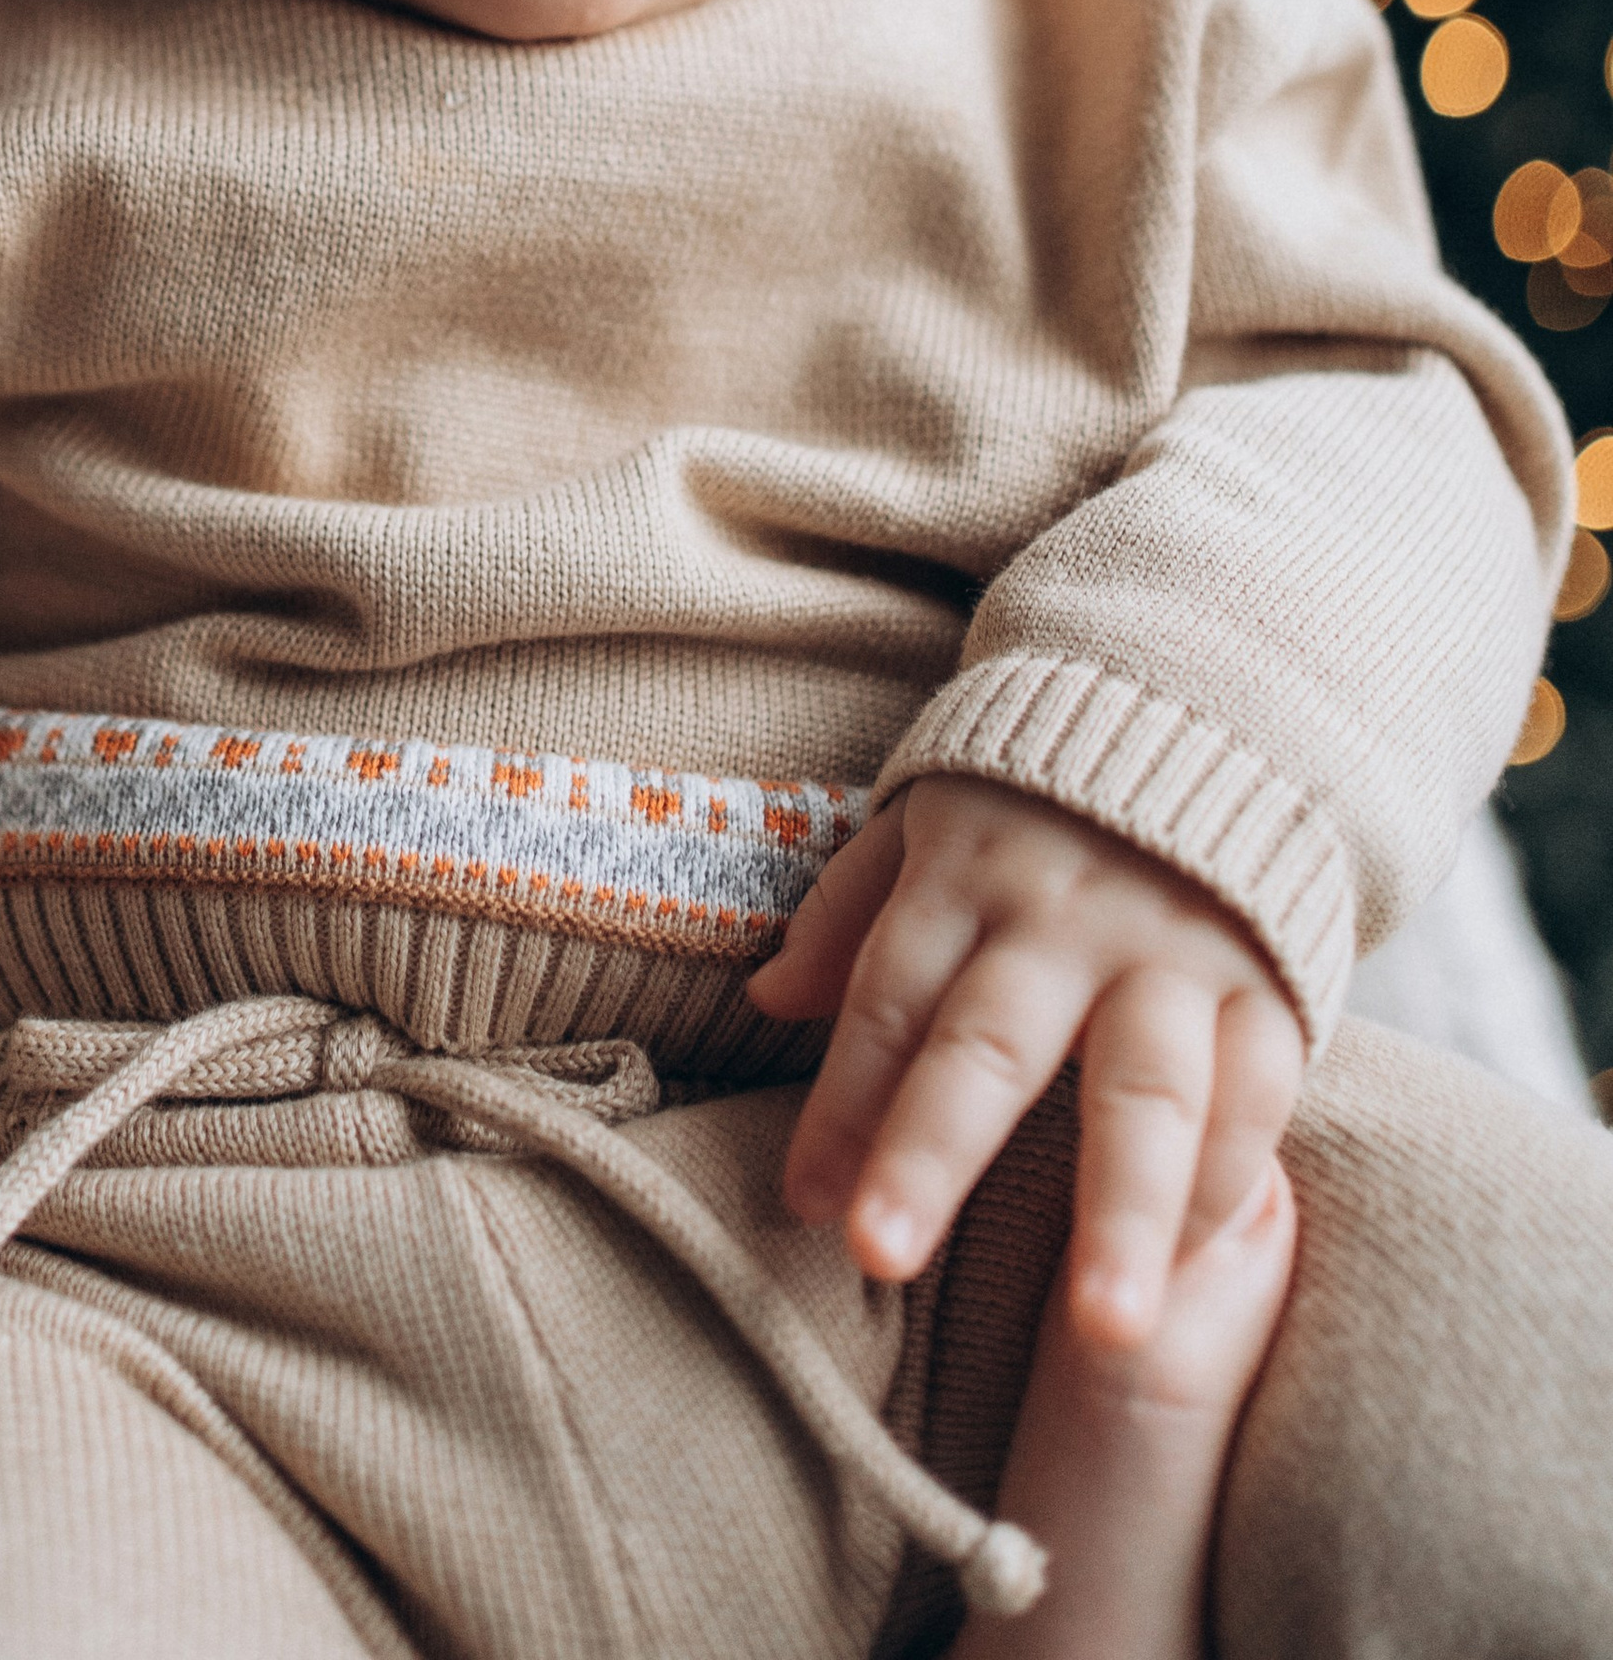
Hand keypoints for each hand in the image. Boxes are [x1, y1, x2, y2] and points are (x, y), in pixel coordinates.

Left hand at [748, 774, 1303, 1350]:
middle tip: (880, 1255)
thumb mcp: (927, 817)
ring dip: (1125, 1212)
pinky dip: (1231, 1178)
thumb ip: (852, 910)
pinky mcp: (1272, 978)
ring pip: (1147, 1090)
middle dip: (932, 1148)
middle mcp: (1065, 914)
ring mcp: (1175, 948)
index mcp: (965, 870)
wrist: (1214, 707)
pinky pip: (1257, 1091)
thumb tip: (766, 999)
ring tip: (1105, 1332)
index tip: (803, 1201)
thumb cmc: (1037, 794)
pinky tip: (1193, 1266)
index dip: (840, 1098)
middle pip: (990, 1042)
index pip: (887, 995)